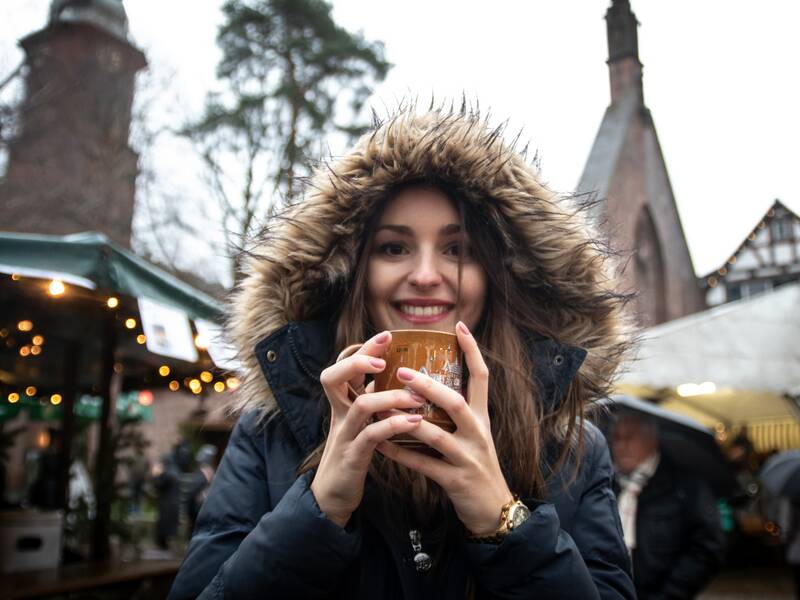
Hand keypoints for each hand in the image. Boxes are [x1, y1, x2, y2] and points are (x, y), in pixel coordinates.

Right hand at [311, 330, 425, 526]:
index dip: (361, 349)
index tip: (387, 336)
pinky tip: (414, 422)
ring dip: (390, 396)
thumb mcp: (362, 421)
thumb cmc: (355, 453)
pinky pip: (371, 436)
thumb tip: (403, 379)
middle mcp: (340, 414)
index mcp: (343, 402)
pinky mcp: (353, 457)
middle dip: (358, 361)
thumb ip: (374, 400)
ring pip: (360, 406)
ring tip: (416, 397)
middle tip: (385, 358)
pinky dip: (393, 426)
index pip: (342, 366)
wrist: (334, 495)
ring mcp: (345, 435)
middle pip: (332, 377)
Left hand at [375, 321, 513, 535]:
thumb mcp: (474, 433)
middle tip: (403, 371)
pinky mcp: (456, 480)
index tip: (459, 325)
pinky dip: (402, 454)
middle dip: (430, 387)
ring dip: (409, 420)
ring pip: (438, 434)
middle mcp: (478, 432)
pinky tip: (381, 445)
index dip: (472, 350)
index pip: (481, 377)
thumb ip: (456, 410)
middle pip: (457, 402)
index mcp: (482, 417)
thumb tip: (429, 382)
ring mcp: (468, 457)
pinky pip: (424, 465)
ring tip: (384, 406)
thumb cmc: (476, 465)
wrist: (492, 509)